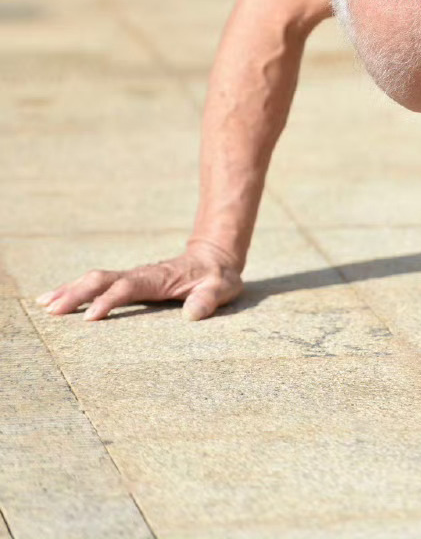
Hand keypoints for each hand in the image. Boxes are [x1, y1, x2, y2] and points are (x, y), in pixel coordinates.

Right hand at [35, 241, 243, 321]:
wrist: (214, 257)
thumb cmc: (217, 277)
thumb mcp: (222, 288)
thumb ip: (209, 299)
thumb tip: (193, 314)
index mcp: (158, 278)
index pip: (129, 288)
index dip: (110, 300)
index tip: (91, 316)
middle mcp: (140, 275)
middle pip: (103, 280)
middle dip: (77, 293)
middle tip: (52, 310)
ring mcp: (132, 277)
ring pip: (95, 280)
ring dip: (70, 290)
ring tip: (45, 305)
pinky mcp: (128, 281)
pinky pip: (98, 284)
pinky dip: (75, 289)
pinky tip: (54, 299)